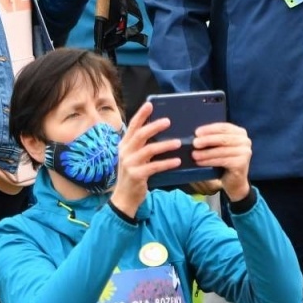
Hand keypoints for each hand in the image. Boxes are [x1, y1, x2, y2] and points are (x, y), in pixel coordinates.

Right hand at [108, 101, 180, 217]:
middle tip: (168, 121)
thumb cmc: (133, 175)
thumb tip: (157, 131)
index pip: (132, 127)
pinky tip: (177, 161)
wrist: (124, 197)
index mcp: (124, 145)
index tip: (150, 104)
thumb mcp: (133, 157)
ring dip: (164, 145)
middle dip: (154, 126)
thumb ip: (141, 146)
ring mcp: (129, 164)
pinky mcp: (136, 175)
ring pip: (148, 150)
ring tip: (178, 143)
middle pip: (140, 135)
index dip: (141, 115)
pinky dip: (166, 163)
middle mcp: (125, 152)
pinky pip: (154, 166)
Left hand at [190, 122, 251, 201]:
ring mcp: (245, 152)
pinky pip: (222, 160)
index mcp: (240, 133)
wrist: (235, 182)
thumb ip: (213, 139)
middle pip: (223, 138)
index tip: (196, 132)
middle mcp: (245, 141)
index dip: (209, 129)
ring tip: (194, 155)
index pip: (224, 127)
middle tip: (194, 143)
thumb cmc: (225, 162)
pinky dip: (209, 161)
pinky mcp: (242, 163)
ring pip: (221, 150)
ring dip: (206, 153)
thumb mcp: (220, 147)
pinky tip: (200, 162)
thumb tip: (196, 136)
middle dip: (207, 140)